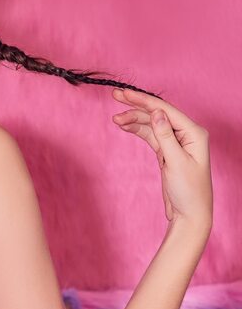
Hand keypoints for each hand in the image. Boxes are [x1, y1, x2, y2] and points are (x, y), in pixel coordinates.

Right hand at [111, 87, 212, 230]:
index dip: (143, 101)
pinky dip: (137, 130)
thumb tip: (157, 112)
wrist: (189, 214)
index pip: (165, 110)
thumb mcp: (176, 162)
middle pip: (157, 114)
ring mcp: (176, 142)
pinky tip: (124, 126)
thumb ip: (165, 136)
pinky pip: (150, 136)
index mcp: (194, 133)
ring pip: (152, 124)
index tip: (124, 94)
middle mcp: (186, 134)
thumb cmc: (189, 191)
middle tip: (116, 96)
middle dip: (136, 106)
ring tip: (115, 119)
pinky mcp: (167, 152)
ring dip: (134, 119)